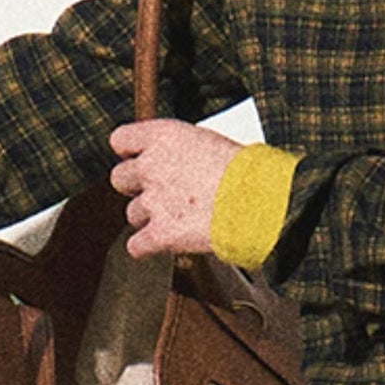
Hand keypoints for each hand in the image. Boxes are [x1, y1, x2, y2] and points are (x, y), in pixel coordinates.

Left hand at [109, 118, 238, 257]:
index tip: (142, 160)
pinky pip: (136, 246)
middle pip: (119, 179)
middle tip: (166, 193)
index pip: (120, 140)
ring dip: (151, 218)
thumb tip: (170, 163)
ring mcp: (153, 202)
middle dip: (139, 187)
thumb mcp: (209, 142)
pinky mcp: (161, 235)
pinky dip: (148, 247)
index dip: (131, 153)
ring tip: (182, 218)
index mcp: (163, 136)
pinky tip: (168, 243)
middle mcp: (151, 166)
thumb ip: (179, 150)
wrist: (265, 201)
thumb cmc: (248, 171)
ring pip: (132, 214)